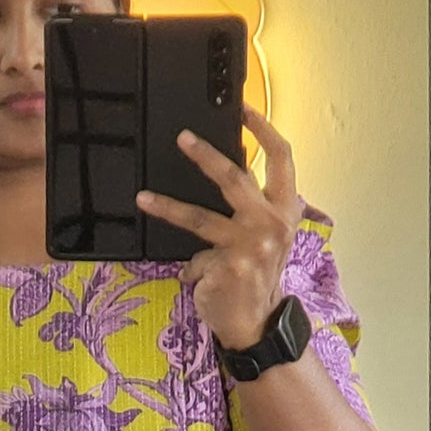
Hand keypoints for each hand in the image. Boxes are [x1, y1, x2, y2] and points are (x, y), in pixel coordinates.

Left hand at [137, 107, 299, 352]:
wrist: (258, 322)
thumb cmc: (260, 276)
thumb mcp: (271, 237)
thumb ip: (256, 207)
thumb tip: (229, 171)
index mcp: (286, 209)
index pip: (281, 158)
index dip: (263, 129)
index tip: (243, 108)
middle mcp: (270, 224)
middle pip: (233, 178)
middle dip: (204, 155)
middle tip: (183, 138)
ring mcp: (248, 246)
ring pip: (199, 218)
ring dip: (167, 206)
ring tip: (144, 198)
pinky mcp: (225, 268)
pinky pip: (195, 260)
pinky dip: (193, 271)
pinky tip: (198, 281)